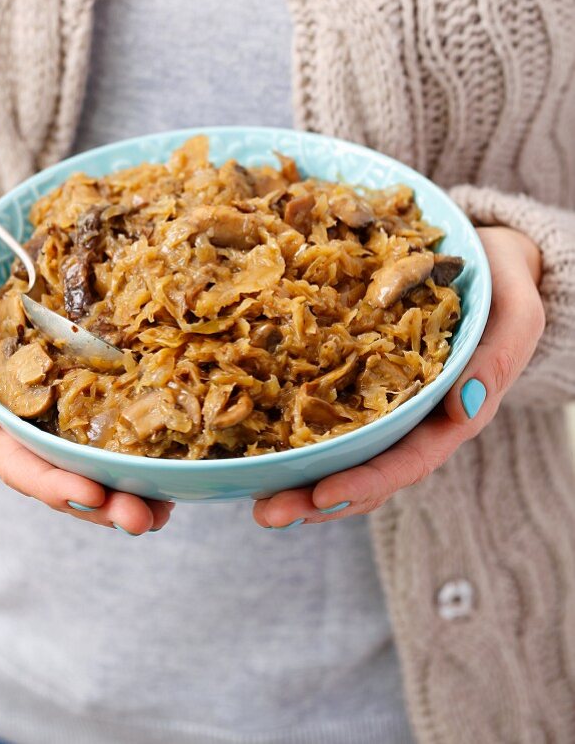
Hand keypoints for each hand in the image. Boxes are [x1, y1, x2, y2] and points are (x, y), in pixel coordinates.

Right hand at [0, 242, 172, 535]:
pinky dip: (135, 458)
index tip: (92, 495)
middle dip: (102, 504)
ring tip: (162, 510)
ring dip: (125, 493)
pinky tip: (168, 473)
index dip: (54, 484)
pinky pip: (107, 435)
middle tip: (143, 517)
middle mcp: (23, 432)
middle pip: (63, 478)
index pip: (19, 464)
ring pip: (89, 467)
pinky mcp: (79, 399)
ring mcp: (53, 420)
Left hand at [253, 226, 544, 528]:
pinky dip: (297, 438)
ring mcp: (387, 405)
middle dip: (317, 499)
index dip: (367, 482)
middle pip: (368, 473)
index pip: (410, 461)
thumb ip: (499, 357)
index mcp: (454, 412)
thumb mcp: (516, 312)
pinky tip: (260, 453)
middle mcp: (417, 420)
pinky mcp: (362, 382)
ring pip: (344, 456)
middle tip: (266, 513)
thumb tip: (463, 407)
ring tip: (256, 500)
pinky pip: (329, 417)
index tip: (322, 494)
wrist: (485, 259)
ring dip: (300, 483)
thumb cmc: (500, 282)